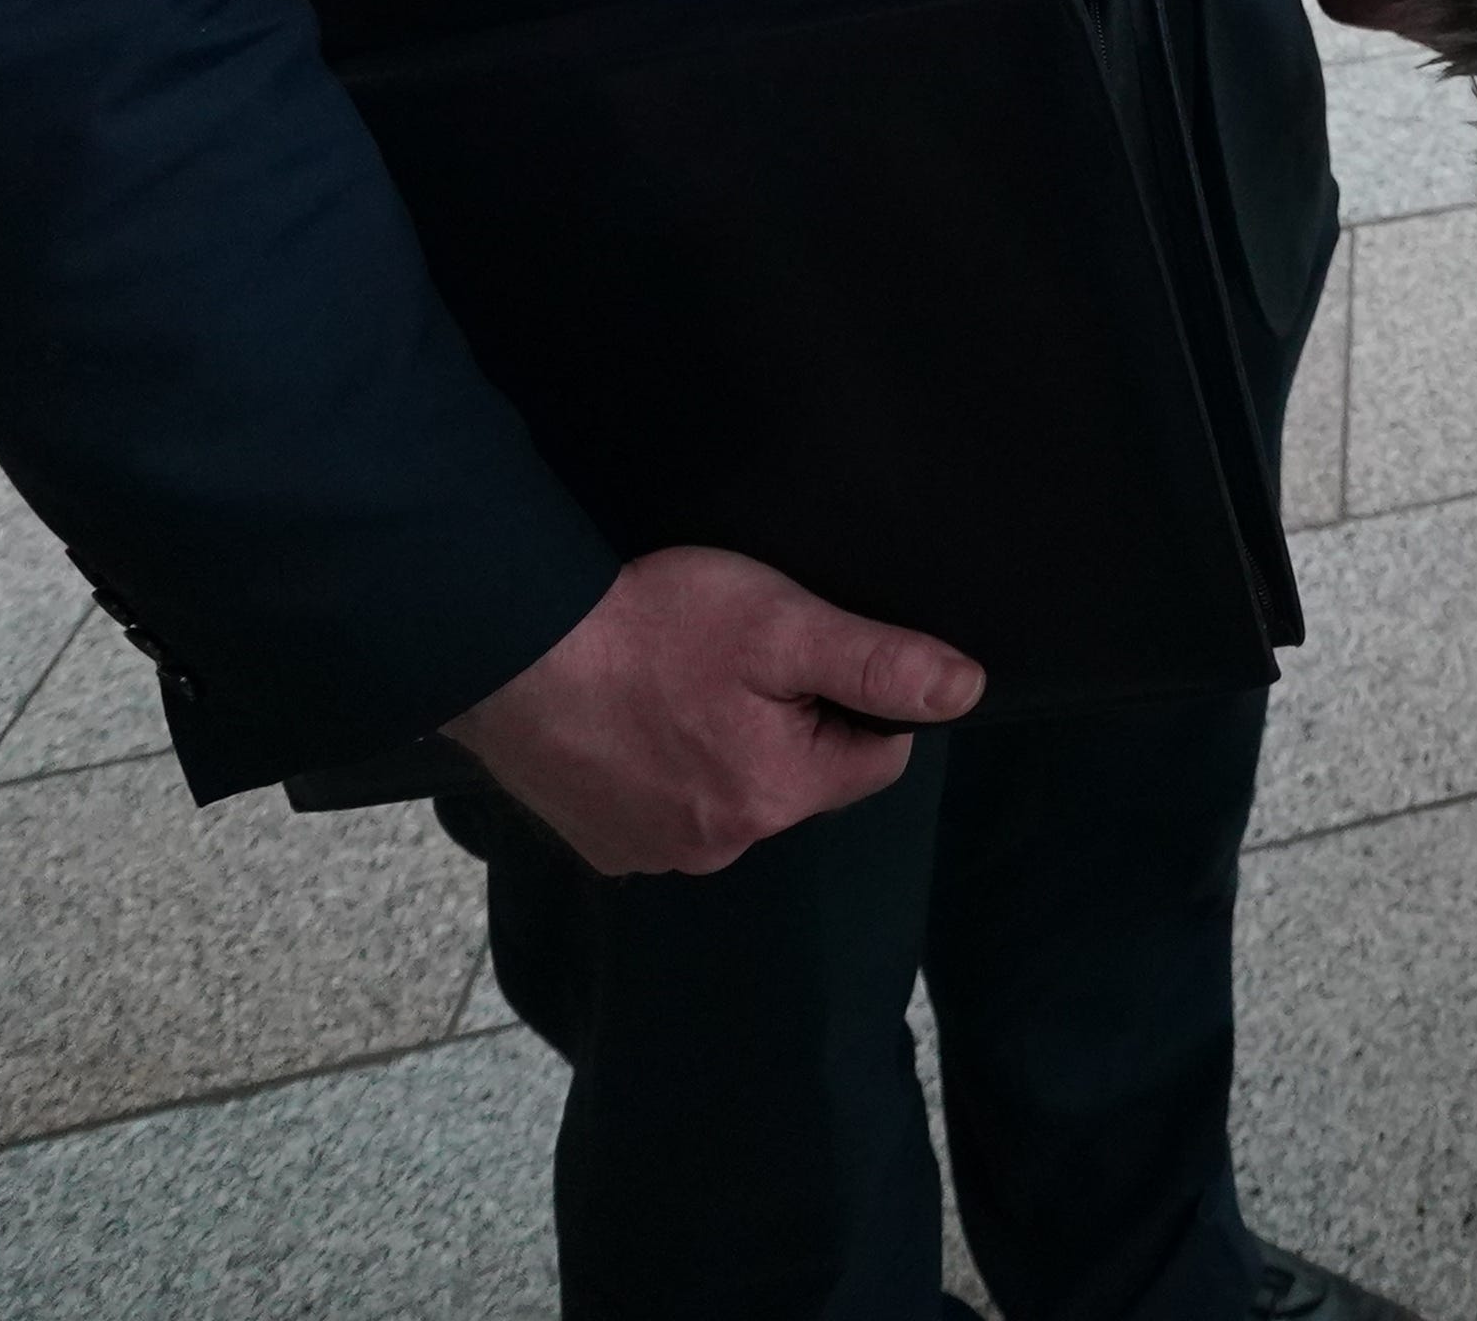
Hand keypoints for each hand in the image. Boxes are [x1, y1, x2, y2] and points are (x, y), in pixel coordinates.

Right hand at [442, 544, 981, 876]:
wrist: (510, 648)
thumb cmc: (651, 629)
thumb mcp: (783, 625)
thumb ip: (879, 662)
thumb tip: (966, 691)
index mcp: (777, 794)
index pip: (874, 758)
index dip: (857, 699)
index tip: (809, 657)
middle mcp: (720, 846)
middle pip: (802, 779)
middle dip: (788, 725)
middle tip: (736, 662)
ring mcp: (653, 853)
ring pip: (732, 795)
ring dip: (723, 748)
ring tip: (680, 685)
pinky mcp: (603, 843)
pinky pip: (666, 810)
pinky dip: (662, 770)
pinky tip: (637, 721)